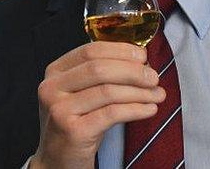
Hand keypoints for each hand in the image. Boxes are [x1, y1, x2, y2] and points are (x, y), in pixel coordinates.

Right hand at [30, 42, 163, 168]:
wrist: (58, 160)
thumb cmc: (76, 124)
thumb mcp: (80, 94)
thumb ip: (99, 76)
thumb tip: (139, 61)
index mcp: (54, 72)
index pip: (90, 51)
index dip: (119, 50)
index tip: (142, 55)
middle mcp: (52, 88)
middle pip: (99, 69)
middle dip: (132, 71)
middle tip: (154, 77)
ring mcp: (60, 109)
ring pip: (107, 91)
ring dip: (139, 92)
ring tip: (157, 94)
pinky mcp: (73, 131)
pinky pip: (112, 114)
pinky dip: (135, 109)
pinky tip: (149, 109)